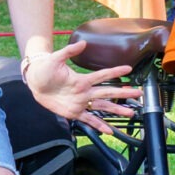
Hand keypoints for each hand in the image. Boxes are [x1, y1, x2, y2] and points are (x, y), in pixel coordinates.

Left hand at [19, 40, 136, 134]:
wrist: (36, 82)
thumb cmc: (45, 69)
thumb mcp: (55, 59)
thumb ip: (69, 51)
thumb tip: (83, 43)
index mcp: (82, 79)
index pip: (102, 75)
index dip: (114, 72)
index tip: (128, 69)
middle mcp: (85, 91)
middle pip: (108, 92)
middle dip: (123, 93)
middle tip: (138, 93)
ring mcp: (81, 102)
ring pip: (102, 107)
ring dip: (116, 110)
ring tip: (130, 113)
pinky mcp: (74, 112)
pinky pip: (89, 120)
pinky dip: (98, 125)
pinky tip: (109, 131)